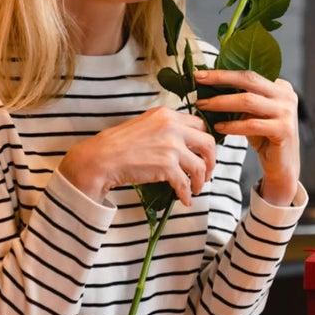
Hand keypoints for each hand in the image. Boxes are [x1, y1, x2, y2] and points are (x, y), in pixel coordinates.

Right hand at [58, 107, 215, 204]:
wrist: (102, 158)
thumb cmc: (120, 144)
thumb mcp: (146, 123)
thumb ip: (167, 127)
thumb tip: (185, 142)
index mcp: (167, 114)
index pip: (199, 125)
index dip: (203, 141)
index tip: (202, 152)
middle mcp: (172, 127)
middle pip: (208, 143)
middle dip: (212, 160)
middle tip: (207, 171)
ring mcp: (171, 146)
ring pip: (200, 166)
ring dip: (201, 180)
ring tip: (197, 188)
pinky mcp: (167, 166)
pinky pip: (185, 183)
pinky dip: (187, 194)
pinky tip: (184, 199)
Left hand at [194, 68, 299, 205]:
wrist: (282, 167)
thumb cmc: (264, 138)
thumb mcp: (253, 114)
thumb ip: (241, 98)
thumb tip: (208, 85)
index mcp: (280, 87)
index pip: (248, 74)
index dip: (224, 73)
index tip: (200, 74)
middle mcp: (286, 96)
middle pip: (249, 80)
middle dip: (221, 78)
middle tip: (198, 80)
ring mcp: (287, 112)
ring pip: (248, 101)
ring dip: (221, 102)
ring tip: (202, 105)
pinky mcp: (284, 130)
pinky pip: (252, 125)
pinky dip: (232, 126)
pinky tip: (218, 127)